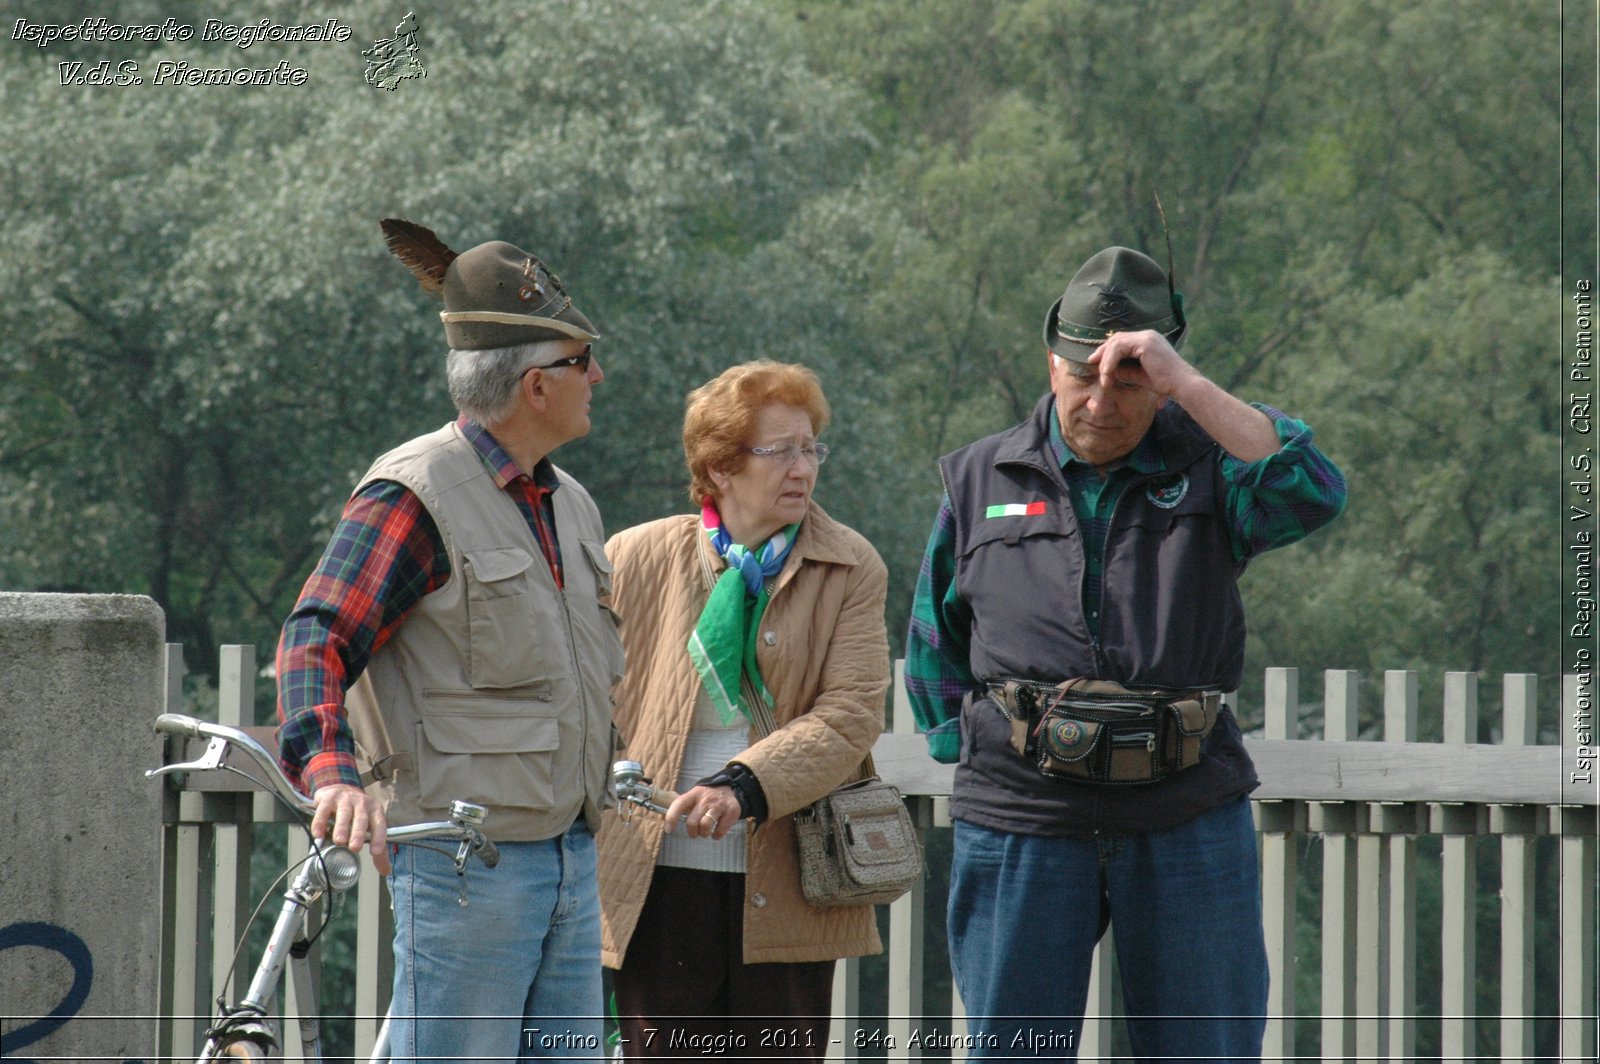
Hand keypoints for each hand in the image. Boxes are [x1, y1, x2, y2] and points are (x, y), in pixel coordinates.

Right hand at [310, 782, 390, 874]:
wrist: (340, 788)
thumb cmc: (358, 811)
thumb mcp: (371, 826)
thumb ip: (378, 848)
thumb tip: (385, 870)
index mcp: (375, 811)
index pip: (380, 824)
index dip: (379, 837)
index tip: (375, 852)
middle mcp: (361, 803)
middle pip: (361, 819)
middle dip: (359, 833)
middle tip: (355, 847)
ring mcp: (345, 799)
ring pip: (344, 813)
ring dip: (341, 827)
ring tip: (339, 841)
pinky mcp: (328, 798)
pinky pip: (323, 810)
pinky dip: (320, 822)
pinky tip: (317, 833)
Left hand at [665, 784, 743, 840]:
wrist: (729, 788)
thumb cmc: (706, 796)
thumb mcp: (692, 796)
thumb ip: (678, 807)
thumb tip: (661, 818)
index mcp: (693, 795)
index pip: (678, 804)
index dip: (671, 818)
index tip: (668, 829)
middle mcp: (705, 799)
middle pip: (692, 822)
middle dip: (692, 832)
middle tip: (695, 831)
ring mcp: (719, 805)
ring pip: (705, 826)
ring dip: (704, 833)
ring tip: (705, 831)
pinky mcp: (731, 811)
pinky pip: (720, 831)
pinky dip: (716, 835)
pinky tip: (716, 831)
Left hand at [1092, 328, 1278, 461]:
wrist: (1181, 386)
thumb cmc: (1164, 383)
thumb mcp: (1137, 375)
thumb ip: (1123, 369)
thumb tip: (1106, 369)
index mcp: (1148, 341)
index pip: (1122, 340)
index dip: (1107, 350)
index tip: (1096, 363)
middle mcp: (1147, 335)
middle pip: (1117, 338)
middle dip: (1102, 351)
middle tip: (1091, 363)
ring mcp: (1146, 337)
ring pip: (1116, 343)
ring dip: (1106, 360)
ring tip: (1103, 377)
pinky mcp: (1145, 343)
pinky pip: (1119, 348)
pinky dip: (1110, 361)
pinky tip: (1107, 374)